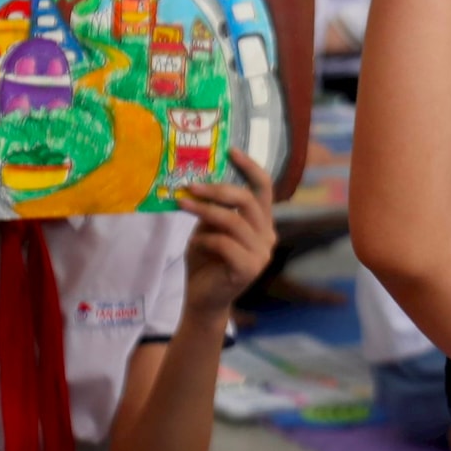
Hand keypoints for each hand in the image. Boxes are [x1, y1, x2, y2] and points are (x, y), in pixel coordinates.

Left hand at [177, 150, 277, 316]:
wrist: (203, 300)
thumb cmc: (206, 262)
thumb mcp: (208, 229)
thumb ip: (213, 210)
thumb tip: (200, 184)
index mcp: (262, 222)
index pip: (264, 188)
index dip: (249, 167)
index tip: (230, 150)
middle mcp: (268, 235)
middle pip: (248, 200)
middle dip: (218, 190)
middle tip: (192, 185)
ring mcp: (262, 253)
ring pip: (233, 221)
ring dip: (204, 210)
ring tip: (181, 204)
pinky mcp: (249, 268)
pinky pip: (225, 243)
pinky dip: (206, 240)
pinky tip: (195, 244)